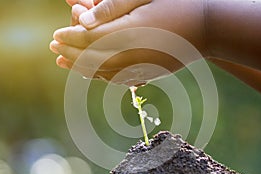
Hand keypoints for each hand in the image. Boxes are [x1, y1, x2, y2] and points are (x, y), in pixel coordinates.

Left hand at [50, 0, 206, 84]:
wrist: (207, 27)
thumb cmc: (176, 5)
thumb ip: (112, 9)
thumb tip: (83, 20)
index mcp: (131, 32)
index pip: (90, 38)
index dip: (70, 38)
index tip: (55, 36)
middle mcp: (134, 54)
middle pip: (93, 58)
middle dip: (70, 53)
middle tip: (53, 48)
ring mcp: (142, 67)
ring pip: (103, 72)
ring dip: (81, 68)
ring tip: (64, 62)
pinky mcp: (150, 74)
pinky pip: (119, 80)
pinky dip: (101, 77)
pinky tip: (92, 74)